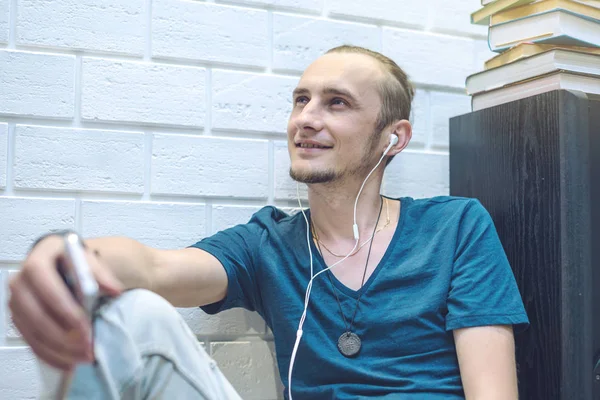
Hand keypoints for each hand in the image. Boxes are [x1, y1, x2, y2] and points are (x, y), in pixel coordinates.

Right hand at [8, 234, 123, 370]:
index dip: (62, 307)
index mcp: (41, 256)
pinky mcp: (20, 318)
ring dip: (57, 349)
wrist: (70, 266)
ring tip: (83, 358)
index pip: (44, 282)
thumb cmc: (82, 263)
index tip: (84, 326)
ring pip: (31, 330)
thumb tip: (113, 290)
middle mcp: (22, 278)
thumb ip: (102, 274)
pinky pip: (30, 340)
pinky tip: (69, 363)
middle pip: (34, 311)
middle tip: (86, 348)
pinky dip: (49, 354)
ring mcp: (17, 300)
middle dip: (60, 335)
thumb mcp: (94, 261)